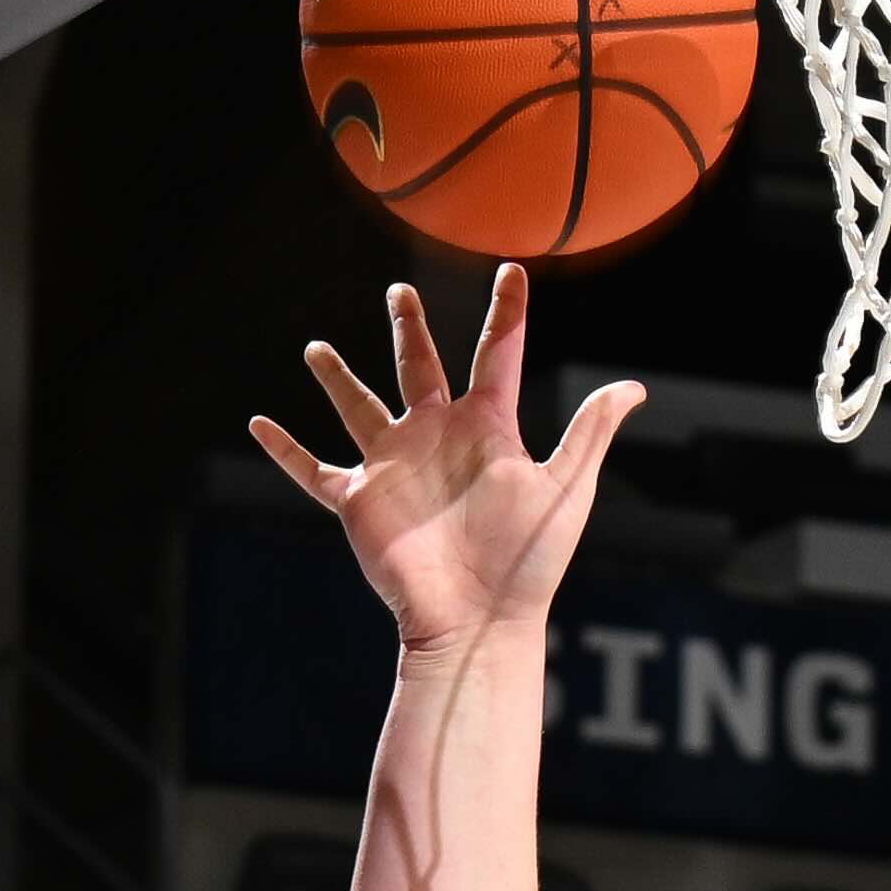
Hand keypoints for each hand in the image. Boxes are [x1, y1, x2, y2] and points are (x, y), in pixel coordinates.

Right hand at [246, 273, 638, 642]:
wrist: (478, 619)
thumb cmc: (527, 561)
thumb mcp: (567, 488)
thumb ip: (590, 431)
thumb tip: (633, 387)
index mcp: (487, 427)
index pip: (496, 353)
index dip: (506, 312)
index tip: (513, 271)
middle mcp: (437, 437)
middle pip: (419, 366)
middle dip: (408, 327)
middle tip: (399, 291)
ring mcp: (395, 466)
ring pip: (359, 406)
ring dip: (338, 377)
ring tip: (315, 348)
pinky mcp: (360, 500)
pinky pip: (313, 470)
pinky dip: (283, 450)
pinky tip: (256, 424)